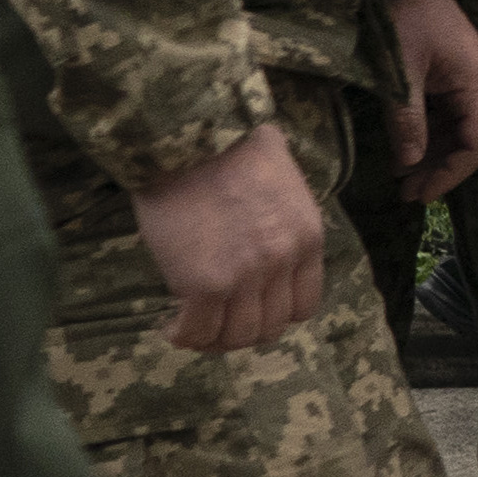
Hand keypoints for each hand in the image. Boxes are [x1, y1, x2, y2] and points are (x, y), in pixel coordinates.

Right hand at [132, 119, 324, 356]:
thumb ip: (285, 218)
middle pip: (270, 327)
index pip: (303, 306)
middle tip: (216, 321)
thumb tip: (271, 225)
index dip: (274, 314)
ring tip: (193, 326)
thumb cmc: (231, 148)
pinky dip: (183, 336)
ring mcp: (245, 277)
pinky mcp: (203, 285)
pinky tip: (171, 326)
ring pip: (236, 337)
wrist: (192, 138)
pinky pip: (197, 332)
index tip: (250, 309)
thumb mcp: (283, 182)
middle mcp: (282, 263)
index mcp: (306, 239)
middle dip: (242, 330)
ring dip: (213, 338)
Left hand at [383, 0, 477, 204]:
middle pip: (469, 138)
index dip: (453, 172)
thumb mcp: (399, 73)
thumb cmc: (400, 18)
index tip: (421, 194)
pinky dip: (425, 134)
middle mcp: (475, 83)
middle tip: (406, 194)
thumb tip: (408, 165)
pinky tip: (403, 150)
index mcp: (474, 82)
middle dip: (440, 168)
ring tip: (401, 179)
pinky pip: (442, 113)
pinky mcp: (444, 72)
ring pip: (455, 128)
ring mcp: (460, 77)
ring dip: (431, 154)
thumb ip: (406, 120)